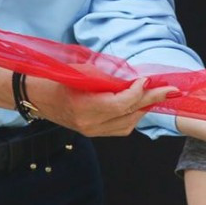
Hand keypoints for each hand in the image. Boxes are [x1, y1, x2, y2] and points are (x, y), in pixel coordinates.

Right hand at [33, 76, 174, 136]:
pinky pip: (120, 128)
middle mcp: (90, 124)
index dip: (138, 92)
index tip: (146, 80)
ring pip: (127, 125)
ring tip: (156, 95)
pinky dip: (132, 116)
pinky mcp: (92, 132)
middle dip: (150, 100)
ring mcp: (91, 131)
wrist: (35, 95)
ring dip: (143, 109)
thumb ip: (107, 77)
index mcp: (85, 108)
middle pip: (128, 115)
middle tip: (170, 90)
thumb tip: (132, 78)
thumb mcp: (80, 71)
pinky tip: (139, 104)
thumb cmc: (55, 78)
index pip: (121, 104)